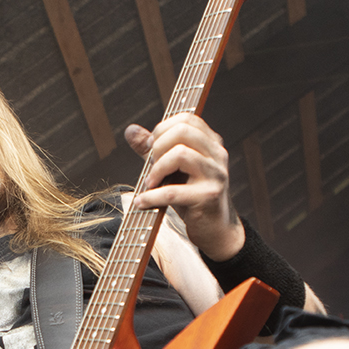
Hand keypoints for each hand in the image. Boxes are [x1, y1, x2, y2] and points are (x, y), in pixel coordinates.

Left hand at [126, 113, 244, 260]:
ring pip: (180, 154)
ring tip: (149, 184)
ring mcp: (215, 175)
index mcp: (211, 143)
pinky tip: (142, 202)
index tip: (152, 148)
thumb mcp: (171, 170)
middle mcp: (217, 154)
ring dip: (156, 169)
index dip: (162, 129)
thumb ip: (153, 149)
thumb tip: (131, 129)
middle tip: (151, 166)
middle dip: (158, 146)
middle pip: (183, 130)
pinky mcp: (208, 197)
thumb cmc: (190, 197)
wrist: (215, 230)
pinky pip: (174, 191)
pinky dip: (152, 197)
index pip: (187, 118)